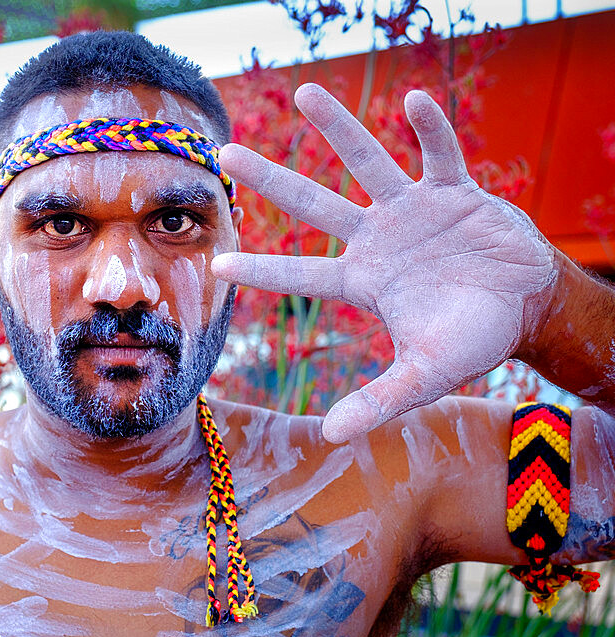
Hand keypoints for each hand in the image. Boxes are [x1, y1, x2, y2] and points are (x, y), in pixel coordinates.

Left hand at [212, 83, 557, 442]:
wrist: (527, 306)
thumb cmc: (472, 339)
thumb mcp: (427, 374)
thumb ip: (381, 399)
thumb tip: (331, 436)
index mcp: (364, 281)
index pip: (301, 275)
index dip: (261, 269)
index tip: (217, 263)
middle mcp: (376, 239)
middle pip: (313, 204)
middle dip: (270, 181)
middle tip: (225, 153)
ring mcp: (411, 210)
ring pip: (366, 162)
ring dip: (338, 129)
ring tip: (305, 92)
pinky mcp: (453, 190)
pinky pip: (439, 153)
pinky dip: (430, 130)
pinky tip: (413, 101)